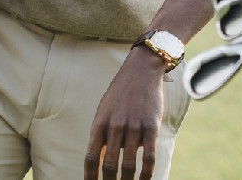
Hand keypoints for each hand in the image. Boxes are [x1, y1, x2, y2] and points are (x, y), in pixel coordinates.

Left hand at [85, 47, 167, 179]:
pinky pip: (148, 157)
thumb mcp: (105, 111)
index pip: (91, 157)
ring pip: (128, 164)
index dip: (90, 177)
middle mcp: (114, 127)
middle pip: (109, 165)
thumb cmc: (121, 94)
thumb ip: (102, 134)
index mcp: (99, 124)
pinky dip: (146, 174)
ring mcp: (133, 127)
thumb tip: (100, 160)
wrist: (141, 71)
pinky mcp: (151, 127)